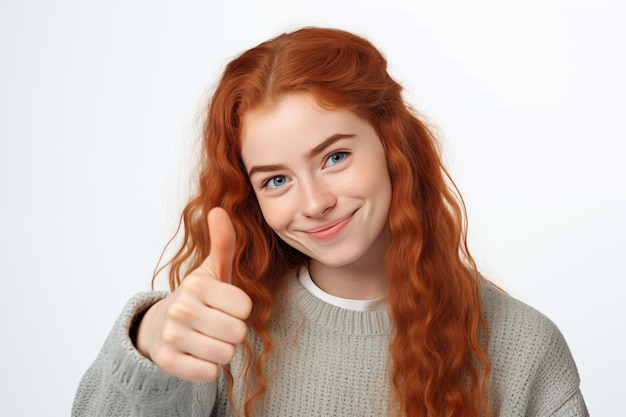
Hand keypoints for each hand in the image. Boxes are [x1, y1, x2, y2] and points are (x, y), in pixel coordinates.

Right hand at [136, 207, 251, 381]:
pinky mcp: (167, 361)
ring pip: (225, 354)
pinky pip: (209, 373)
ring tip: (206, 337)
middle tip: (216, 323)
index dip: (239, 309)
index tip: (223, 305)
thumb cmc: (200, 297)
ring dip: (222, 350)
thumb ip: (224, 243)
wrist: (161, 325)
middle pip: (237, 332)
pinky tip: (196, 354)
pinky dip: (208, 367)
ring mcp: (171, 335)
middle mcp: (181, 307)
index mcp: (197, 284)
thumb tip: (219, 209)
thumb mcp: (214, 270)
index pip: (245, 307)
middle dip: (233, 331)